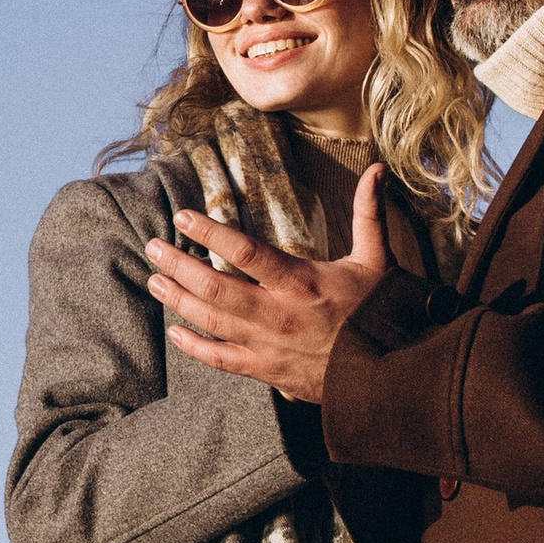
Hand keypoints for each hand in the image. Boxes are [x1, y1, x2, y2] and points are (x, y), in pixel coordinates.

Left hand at [143, 165, 389, 404]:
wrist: (390, 374)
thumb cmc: (381, 313)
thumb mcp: (377, 260)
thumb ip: (369, 213)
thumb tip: (377, 168)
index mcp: (302, 283)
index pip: (246, 252)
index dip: (210, 233)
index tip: (183, 216)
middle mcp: (278, 315)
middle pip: (215, 288)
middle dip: (179, 265)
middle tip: (153, 247)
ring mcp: (268, 346)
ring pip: (211, 321)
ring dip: (177, 299)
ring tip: (154, 279)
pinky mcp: (266, 370)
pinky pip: (220, 360)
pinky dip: (193, 347)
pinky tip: (174, 331)